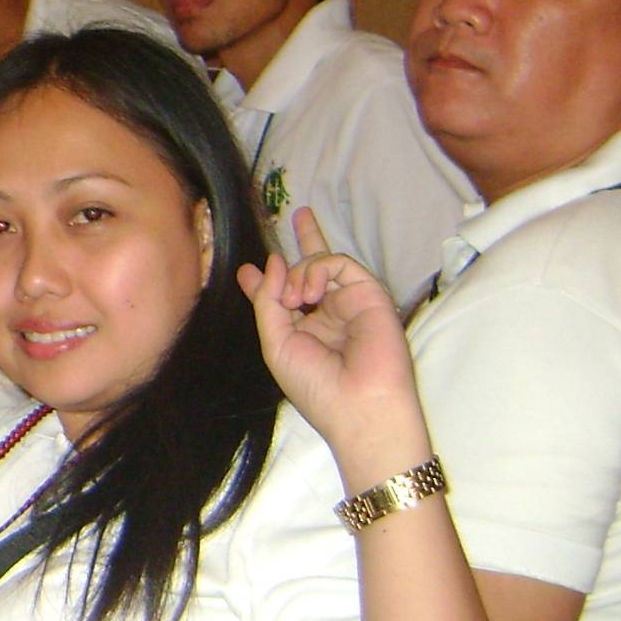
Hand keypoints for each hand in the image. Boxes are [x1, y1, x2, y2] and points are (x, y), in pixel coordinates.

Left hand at [238, 208, 421, 452]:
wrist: (359, 406)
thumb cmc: (314, 384)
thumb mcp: (276, 343)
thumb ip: (268, 302)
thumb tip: (270, 262)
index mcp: (304, 329)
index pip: (287, 294)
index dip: (270, 279)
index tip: (249, 270)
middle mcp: (329, 313)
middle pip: (315, 267)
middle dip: (307, 241)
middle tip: (300, 214)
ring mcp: (350, 302)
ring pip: (322, 263)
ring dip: (302, 272)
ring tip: (297, 298)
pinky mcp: (370, 294)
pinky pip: (342, 264)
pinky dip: (320, 269)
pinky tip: (312, 292)